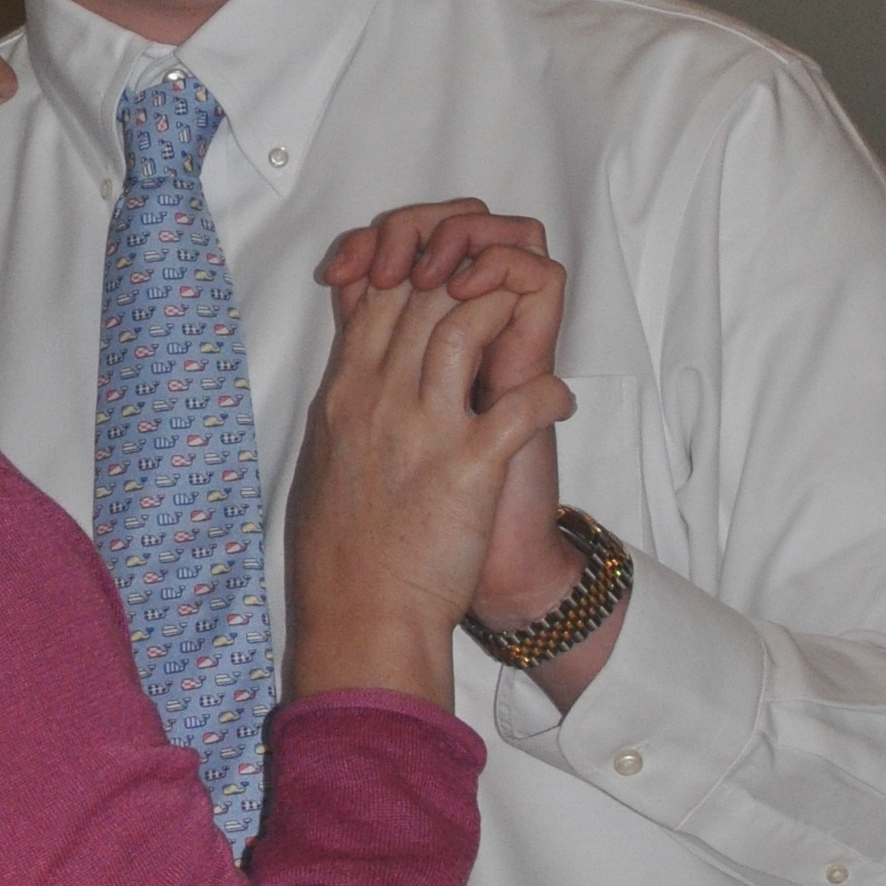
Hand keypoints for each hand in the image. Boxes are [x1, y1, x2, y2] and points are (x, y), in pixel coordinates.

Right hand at [318, 200, 577, 637]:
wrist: (362, 618)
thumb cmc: (343, 551)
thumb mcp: (326, 459)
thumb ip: (346, 406)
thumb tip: (359, 373)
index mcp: (343, 394)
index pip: (378, 295)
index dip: (417, 267)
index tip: (449, 276)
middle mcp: (379, 399)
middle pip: (423, 293)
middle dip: (466, 274)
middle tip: (499, 290)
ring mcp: (423, 429)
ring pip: (466, 321)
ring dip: (505, 312)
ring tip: (526, 333)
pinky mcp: (468, 466)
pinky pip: (523, 403)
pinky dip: (552, 396)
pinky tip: (559, 405)